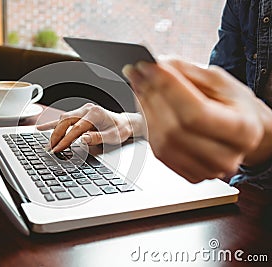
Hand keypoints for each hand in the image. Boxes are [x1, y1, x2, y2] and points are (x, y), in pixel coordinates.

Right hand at [36, 103, 144, 151]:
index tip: (58, 149)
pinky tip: (42, 128)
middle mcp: (87, 109)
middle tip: (50, 149)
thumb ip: (97, 137)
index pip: (76, 128)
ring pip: (63, 119)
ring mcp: (82, 110)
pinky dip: (53, 124)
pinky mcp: (80, 114)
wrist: (125, 123)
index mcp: (95, 113)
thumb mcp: (113, 136)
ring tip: (47, 144)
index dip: (65, 140)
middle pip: (65, 122)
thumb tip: (82, 139)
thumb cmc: (120, 129)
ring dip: (54, 132)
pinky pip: (64, 119)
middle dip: (56, 136)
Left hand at [122, 58, 269, 182]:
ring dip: (145, 110)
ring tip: (139, 87)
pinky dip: (147, 126)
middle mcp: (225, 156)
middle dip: (151, 96)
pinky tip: (145, 106)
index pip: (195, 112)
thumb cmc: (233, 105)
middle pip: (175, 129)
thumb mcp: (219, 80)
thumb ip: (188, 72)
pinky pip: (159, 151)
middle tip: (137, 74)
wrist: (242, 131)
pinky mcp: (189, 175)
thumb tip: (160, 65)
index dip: (167, 88)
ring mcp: (206, 170)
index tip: (148, 67)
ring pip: (162, 142)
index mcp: (242, 130)